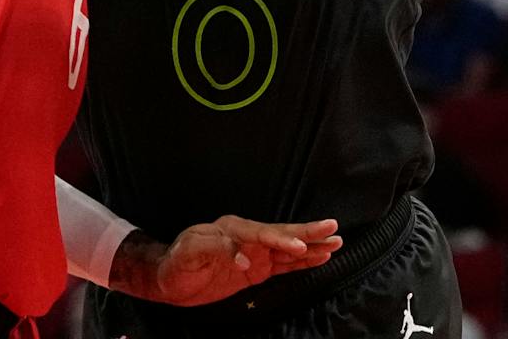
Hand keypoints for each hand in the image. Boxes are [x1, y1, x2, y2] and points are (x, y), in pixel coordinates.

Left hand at [126, 216, 341, 305]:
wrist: (171, 279)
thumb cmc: (178, 262)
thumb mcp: (189, 252)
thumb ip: (215, 249)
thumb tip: (244, 258)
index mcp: (232, 228)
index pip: (260, 233)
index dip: (279, 239)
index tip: (296, 247)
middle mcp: (248, 237)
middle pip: (282, 233)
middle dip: (307, 233)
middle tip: (332, 228)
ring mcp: (256, 253)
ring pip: (289, 248)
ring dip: (312, 246)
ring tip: (337, 241)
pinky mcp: (259, 269)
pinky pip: (285, 265)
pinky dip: (303, 262)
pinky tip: (321, 258)